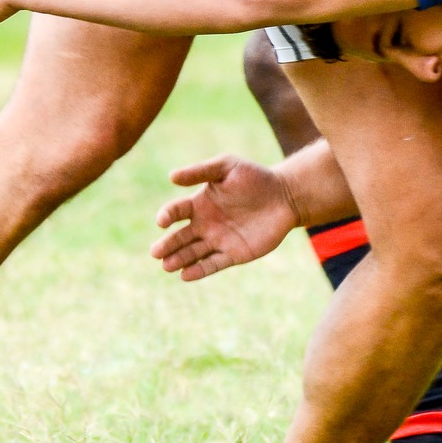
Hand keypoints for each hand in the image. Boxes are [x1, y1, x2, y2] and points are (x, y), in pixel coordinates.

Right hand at [150, 154, 298, 280]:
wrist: (285, 196)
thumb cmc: (255, 178)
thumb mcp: (227, 167)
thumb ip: (200, 171)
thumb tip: (171, 176)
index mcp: (200, 203)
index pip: (176, 211)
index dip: (167, 216)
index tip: (162, 221)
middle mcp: (205, 224)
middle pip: (180, 237)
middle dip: (167, 245)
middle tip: (156, 252)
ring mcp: (218, 240)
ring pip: (192, 253)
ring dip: (179, 259)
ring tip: (166, 265)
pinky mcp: (234, 254)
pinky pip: (212, 264)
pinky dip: (199, 270)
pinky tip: (185, 275)